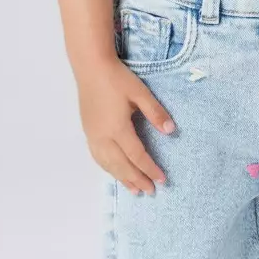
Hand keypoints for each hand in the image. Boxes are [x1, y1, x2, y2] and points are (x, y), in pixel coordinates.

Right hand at [78, 59, 175, 195]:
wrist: (90, 67)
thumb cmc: (117, 78)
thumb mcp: (141, 93)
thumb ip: (155, 113)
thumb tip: (171, 131)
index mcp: (117, 129)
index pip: (137, 156)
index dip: (150, 169)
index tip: (162, 180)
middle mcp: (103, 137)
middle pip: (121, 165)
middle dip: (136, 179)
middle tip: (150, 192)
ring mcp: (92, 135)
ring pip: (107, 164)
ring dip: (121, 178)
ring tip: (134, 190)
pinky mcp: (88, 131)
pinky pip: (97, 157)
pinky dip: (108, 168)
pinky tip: (114, 171)